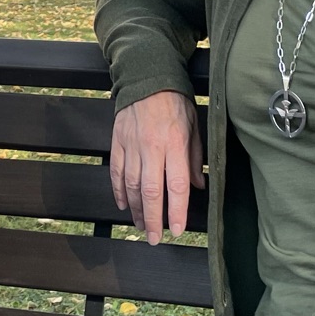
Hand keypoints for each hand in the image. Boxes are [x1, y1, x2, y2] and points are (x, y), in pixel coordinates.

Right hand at [111, 89, 201, 244]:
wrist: (146, 77)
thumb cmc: (175, 101)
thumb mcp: (194, 126)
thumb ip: (195, 157)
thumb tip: (197, 185)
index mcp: (175, 144)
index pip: (176, 185)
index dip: (177, 211)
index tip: (177, 229)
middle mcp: (152, 148)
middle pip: (151, 192)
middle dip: (152, 220)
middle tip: (153, 238)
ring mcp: (132, 146)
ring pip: (132, 186)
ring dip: (136, 210)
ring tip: (140, 226)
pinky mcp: (118, 143)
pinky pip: (117, 173)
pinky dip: (119, 191)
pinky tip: (124, 205)